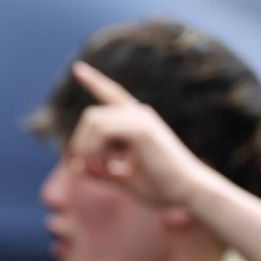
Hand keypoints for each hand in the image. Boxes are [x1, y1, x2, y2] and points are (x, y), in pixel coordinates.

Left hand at [68, 61, 215, 208]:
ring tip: (102, 169)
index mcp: (136, 121)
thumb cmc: (159, 186)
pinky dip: (95, 150)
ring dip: (87, 149)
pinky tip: (109, 166)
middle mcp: (139, 114)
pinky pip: (102, 131)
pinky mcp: (141, 129)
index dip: (94, 81)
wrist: (187, 192)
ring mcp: (141, 119)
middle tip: (90, 168)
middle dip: (80, 144)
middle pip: (91, 116)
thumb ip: (99, 170)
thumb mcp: (121, 178)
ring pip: (93, 121)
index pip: (112, 94)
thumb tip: (74, 166)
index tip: (77, 68)